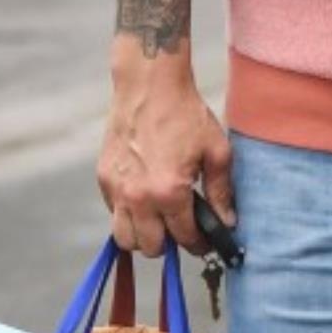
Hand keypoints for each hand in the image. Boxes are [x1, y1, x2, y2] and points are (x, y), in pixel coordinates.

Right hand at [98, 44, 233, 258]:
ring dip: (143, 236)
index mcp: (169, 192)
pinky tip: (145, 198)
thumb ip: (222, 192)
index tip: (205, 241)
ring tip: (159, 220)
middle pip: (150, 247)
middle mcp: (138, 196)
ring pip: (124, 239)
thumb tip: (228, 223)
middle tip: (181, 228)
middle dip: (169, 244)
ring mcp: (117, 189)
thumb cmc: (186, 115)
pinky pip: (113, 214)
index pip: (185, 238)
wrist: (149, 85)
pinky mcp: (103, 178)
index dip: (200, 244)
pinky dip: (127, 215)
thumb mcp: (217, 151)